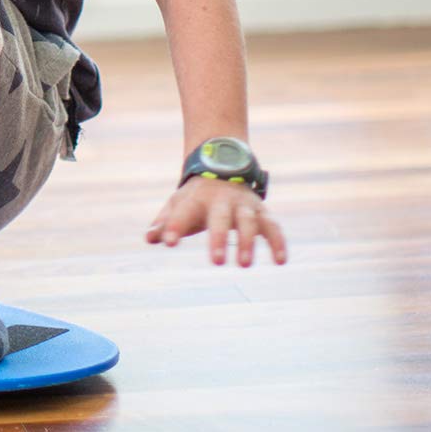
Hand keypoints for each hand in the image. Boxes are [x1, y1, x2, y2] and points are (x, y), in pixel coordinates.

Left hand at [145, 176, 288, 265]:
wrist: (223, 167)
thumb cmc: (196, 196)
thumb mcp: (177, 204)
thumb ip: (164, 222)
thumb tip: (150, 238)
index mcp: (196, 198)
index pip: (183, 212)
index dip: (174, 226)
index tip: (168, 243)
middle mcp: (221, 199)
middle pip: (220, 217)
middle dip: (218, 238)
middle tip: (217, 262)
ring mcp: (244, 204)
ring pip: (248, 221)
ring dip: (247, 241)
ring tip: (244, 264)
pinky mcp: (262, 212)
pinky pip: (273, 226)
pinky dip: (278, 242)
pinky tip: (280, 261)